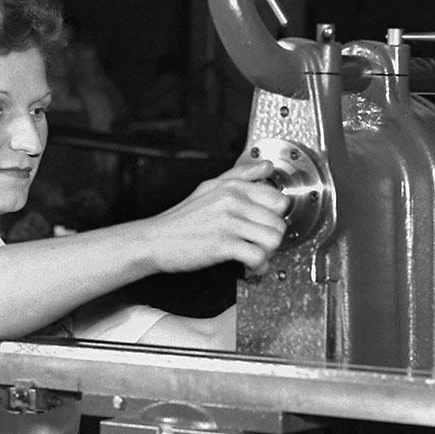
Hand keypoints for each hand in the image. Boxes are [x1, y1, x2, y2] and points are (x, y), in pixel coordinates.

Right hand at [144, 159, 289, 274]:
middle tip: (259, 244)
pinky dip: (258, 266)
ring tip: (256, 255)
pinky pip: (258, 256)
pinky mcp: (222, 244)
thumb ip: (241, 175)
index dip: (276, 217)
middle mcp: (232, 201)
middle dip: (272, 239)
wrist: (155, 240)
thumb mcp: (210, 188)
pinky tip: (249, 266)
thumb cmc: (182, 219)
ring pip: (273, 239)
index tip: (265, 226)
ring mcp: (228, 222)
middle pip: (279, 222)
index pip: (279, 199)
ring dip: (268, 253)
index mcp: (233, 187)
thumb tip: (266, 167)